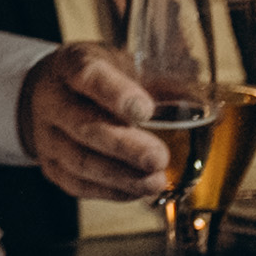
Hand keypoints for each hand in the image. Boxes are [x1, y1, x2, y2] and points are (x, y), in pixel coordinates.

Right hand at [19, 43, 178, 203]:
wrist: (50, 93)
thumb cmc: (100, 79)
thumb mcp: (125, 67)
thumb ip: (162, 85)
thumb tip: (209, 109)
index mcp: (71, 65)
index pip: (87, 76)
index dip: (115, 94)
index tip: (145, 109)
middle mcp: (51, 99)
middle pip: (83, 126)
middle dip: (125, 146)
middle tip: (159, 157)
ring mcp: (46, 135)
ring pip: (80, 161)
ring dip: (122, 175)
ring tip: (156, 181)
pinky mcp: (50, 166)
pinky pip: (78, 185)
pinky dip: (111, 190)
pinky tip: (137, 190)